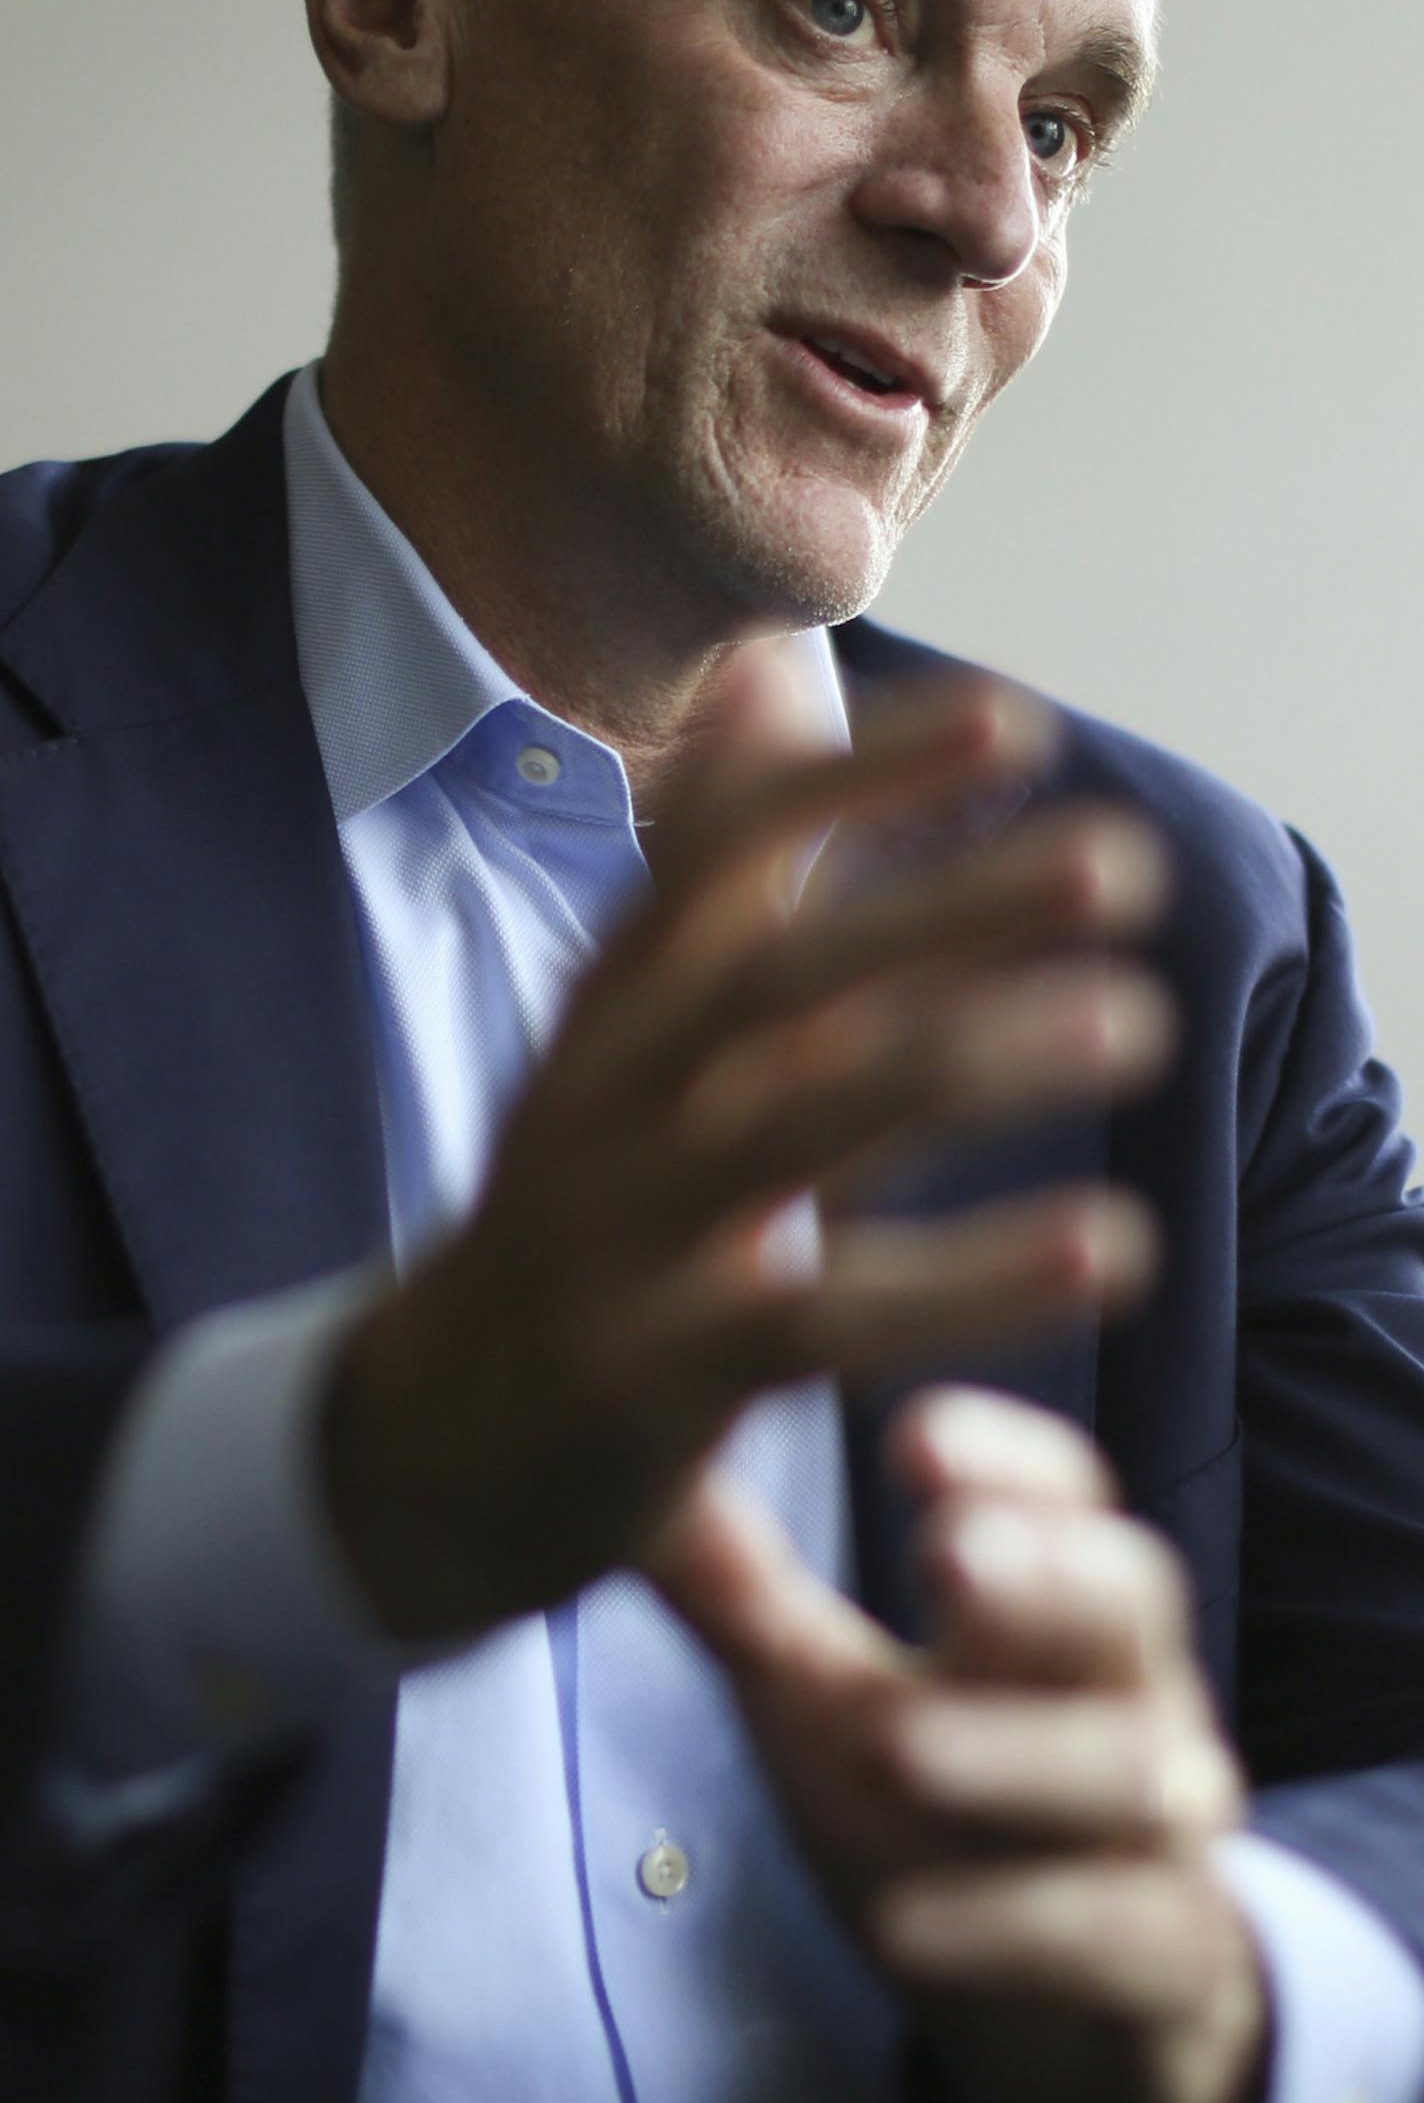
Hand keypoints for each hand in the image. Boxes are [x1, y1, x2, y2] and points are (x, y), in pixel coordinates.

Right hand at [320, 658, 1172, 1641]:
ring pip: (803, 1123)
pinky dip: (970, 1279)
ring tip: (1134, 1023)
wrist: (428, 1430)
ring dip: (972, 1062)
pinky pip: (829, 1315)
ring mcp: (626, 1226)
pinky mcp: (661, 1365)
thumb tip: (769, 672)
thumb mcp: (639, 1025)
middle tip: (1114, 860)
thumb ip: (722, 871)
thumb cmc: (590, 1203)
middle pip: (775, 974)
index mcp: (618, 1003)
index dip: (859, 778)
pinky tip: (1104, 1244)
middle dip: (945, 906)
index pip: (721, 849)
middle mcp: (612, 1093)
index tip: (1010, 721)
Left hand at [652, 1390, 1267, 2102]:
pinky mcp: (1167, 1965)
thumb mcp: (833, 1701)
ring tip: (893, 1748)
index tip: (913, 1442)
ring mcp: (1161, 1832)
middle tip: (948, 1555)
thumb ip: (749, 1600)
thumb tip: (653, 1478)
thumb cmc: (948, 1810)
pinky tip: (904, 1928)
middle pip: (1127, 1601)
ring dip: (1009, 1755)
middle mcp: (1126, 1694)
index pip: (1062, 1496)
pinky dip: (1007, 1929)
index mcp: (1050, 1606)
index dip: (1004, 1462)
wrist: (1075, 2023)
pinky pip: (1112, 1937)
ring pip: (1130, 1772)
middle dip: (1043, 1576)